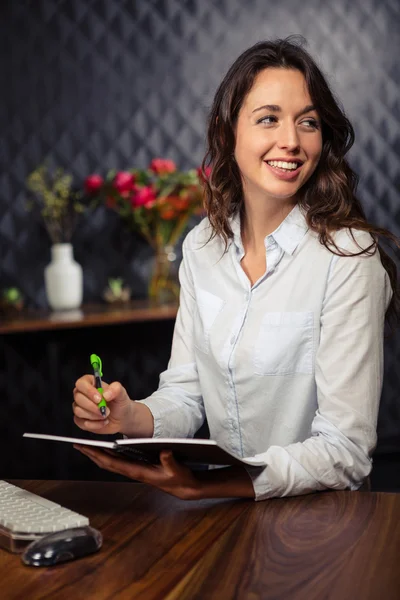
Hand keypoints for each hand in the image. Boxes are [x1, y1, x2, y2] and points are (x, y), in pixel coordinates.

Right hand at [73, 375, 133, 434]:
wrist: (122, 419)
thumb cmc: (120, 403)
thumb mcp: (122, 394)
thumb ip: (116, 389)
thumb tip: (105, 394)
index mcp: (91, 383)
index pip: (81, 383)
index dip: (88, 391)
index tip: (99, 399)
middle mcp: (83, 394)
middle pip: (78, 398)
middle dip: (92, 406)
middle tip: (106, 410)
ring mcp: (80, 407)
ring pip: (78, 411)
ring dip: (94, 415)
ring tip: (105, 415)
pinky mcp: (80, 420)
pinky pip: (80, 422)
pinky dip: (94, 424)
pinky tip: (102, 422)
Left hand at [74, 446, 200, 499]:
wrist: (185, 487)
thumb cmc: (179, 479)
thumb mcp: (177, 470)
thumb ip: (170, 462)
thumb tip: (164, 451)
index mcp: (138, 472)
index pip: (113, 463)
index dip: (98, 455)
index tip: (86, 448)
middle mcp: (133, 471)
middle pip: (107, 463)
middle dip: (92, 454)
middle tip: (78, 445)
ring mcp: (135, 469)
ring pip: (112, 462)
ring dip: (99, 454)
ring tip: (88, 445)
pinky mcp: (139, 466)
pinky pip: (120, 460)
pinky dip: (110, 453)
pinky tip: (107, 447)